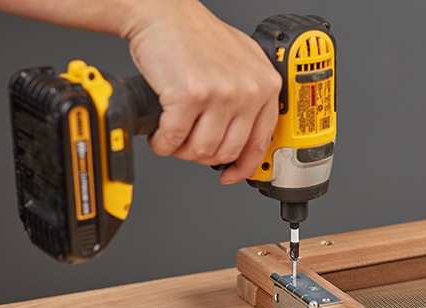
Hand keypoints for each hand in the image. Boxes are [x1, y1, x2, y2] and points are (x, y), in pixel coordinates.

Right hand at [124, 1, 280, 183]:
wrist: (163, 14)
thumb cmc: (196, 36)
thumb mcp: (241, 63)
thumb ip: (251, 97)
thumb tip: (247, 138)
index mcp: (266, 84)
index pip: (261, 142)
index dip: (244, 166)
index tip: (232, 174)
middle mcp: (248, 89)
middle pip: (227, 151)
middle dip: (202, 155)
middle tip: (189, 144)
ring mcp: (221, 93)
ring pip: (202, 150)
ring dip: (181, 151)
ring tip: (173, 135)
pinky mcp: (190, 95)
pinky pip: (174, 140)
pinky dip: (163, 143)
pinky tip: (160, 133)